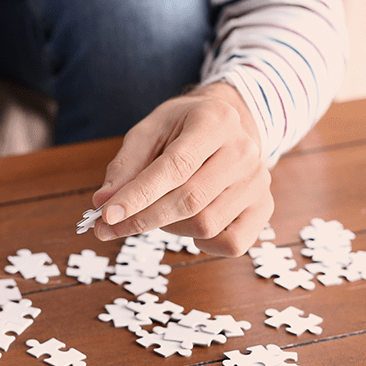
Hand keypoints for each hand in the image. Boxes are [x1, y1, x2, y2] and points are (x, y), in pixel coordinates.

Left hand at [91, 83, 271, 255]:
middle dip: (143, 219)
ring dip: (169, 227)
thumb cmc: (180, 129)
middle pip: (190, 200)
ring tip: (158, 209)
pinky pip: (231, 243)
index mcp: (214, 121)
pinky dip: (202, 243)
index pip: (174, 167)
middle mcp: (244, 150)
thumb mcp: (148, 132)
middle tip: (107, 228)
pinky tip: (189, 223)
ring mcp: (258, 181)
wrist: (227, 125)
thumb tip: (102, 202)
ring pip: (206, 224)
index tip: (106, 216)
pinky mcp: (264, 206)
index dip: (138, 196)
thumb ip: (124, 166)